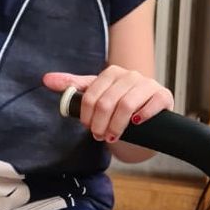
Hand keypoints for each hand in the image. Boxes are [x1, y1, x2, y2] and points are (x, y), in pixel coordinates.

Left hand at [43, 67, 172, 141]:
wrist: (142, 121)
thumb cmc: (116, 108)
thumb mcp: (94, 96)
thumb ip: (71, 87)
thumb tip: (45, 79)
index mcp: (111, 73)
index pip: (91, 95)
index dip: (87, 115)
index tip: (88, 127)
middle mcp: (130, 75)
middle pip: (107, 102)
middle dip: (100, 124)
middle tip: (99, 136)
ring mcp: (148, 85)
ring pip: (127, 104)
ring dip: (117, 125)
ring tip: (113, 136)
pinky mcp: (163, 96)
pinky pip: (153, 103)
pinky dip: (143, 115)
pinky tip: (137, 124)